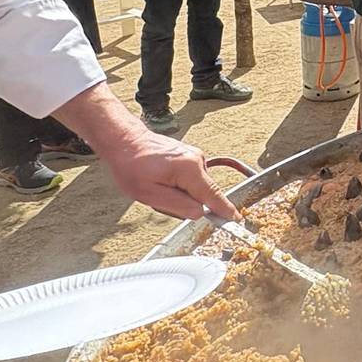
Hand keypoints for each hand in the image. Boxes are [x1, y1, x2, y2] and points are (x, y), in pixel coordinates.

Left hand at [102, 128, 238, 220]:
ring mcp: (195, 156)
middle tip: (161, 199)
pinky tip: (162, 180)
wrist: (125, 141)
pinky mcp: (191, 156)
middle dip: (187, 202)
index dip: (224, 209)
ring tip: (158, 186)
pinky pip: (193, 179)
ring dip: (181, 193)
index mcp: (189, 169)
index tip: (235, 219)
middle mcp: (197, 160)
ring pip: (197, 187)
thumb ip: (179, 206)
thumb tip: (200, 213)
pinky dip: (181, 185)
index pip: (213, 195)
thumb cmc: (132, 165)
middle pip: (204, 193)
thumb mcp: (150, 194)